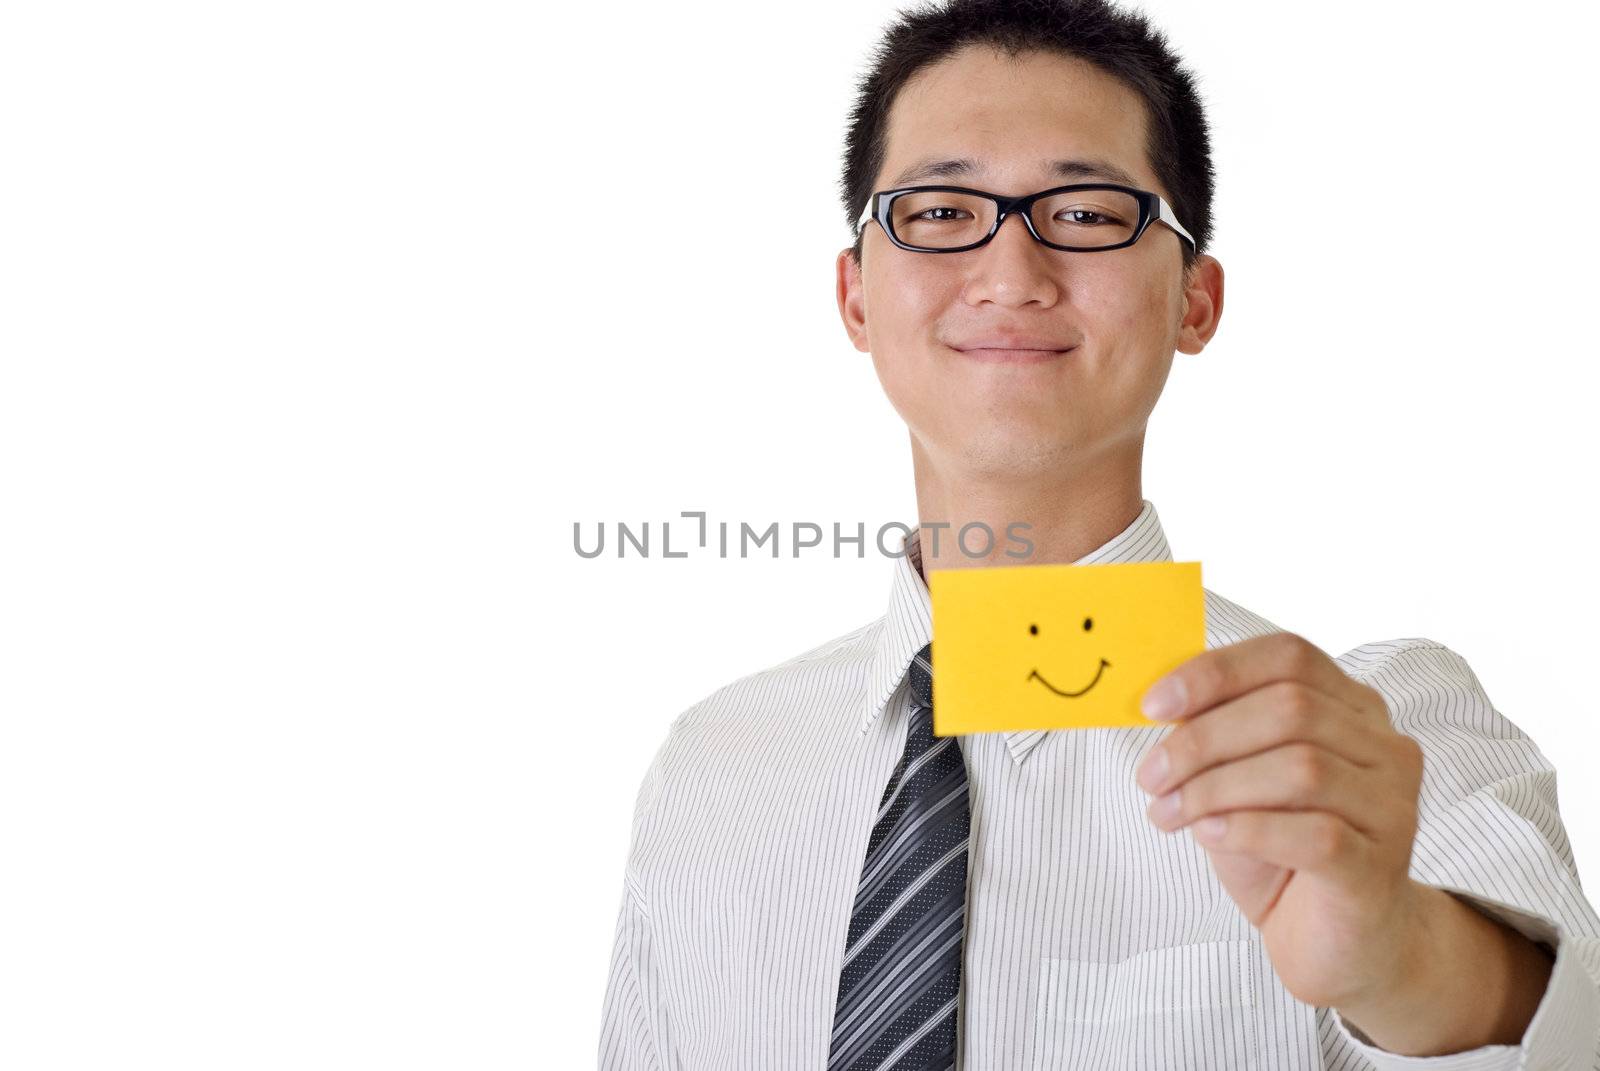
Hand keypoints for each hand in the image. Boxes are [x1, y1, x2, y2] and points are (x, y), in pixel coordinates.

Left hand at [1133, 632, 1428, 1009]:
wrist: (1340, 943)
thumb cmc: (1282, 851)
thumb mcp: (1240, 780)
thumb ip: (1216, 735)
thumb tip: (1158, 703)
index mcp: (1352, 709)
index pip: (1289, 657)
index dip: (1216, 673)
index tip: (1152, 706)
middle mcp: (1384, 748)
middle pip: (1290, 709)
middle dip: (1202, 739)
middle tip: (1150, 776)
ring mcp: (1392, 808)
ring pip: (1302, 768)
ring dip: (1215, 787)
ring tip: (1168, 813)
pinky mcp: (1379, 869)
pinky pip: (1315, 835)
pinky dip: (1248, 828)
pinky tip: (1209, 835)